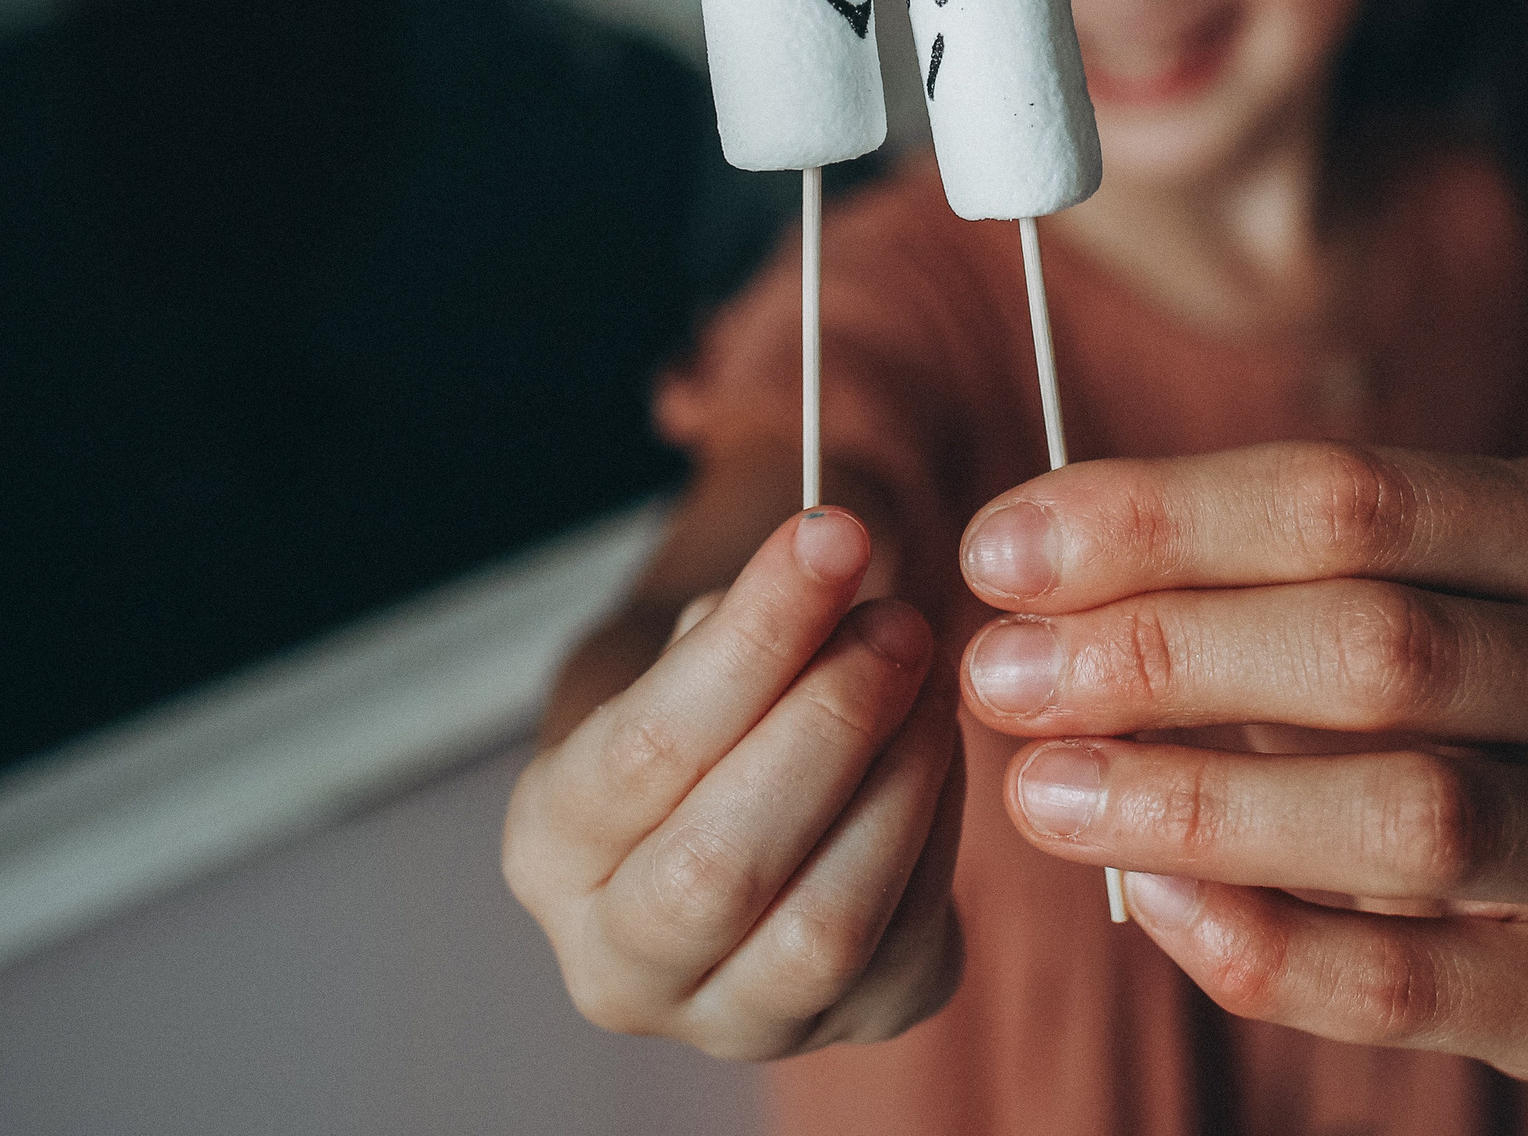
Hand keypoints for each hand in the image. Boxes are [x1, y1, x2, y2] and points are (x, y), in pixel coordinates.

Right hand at [503, 509, 964, 1058]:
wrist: (749, 804)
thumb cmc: (713, 711)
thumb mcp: (690, 654)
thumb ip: (739, 622)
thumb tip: (825, 568)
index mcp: (550, 850)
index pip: (645, 750)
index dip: (751, 640)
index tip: (832, 539)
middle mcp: (618, 963)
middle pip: (719, 869)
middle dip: (827, 725)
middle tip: (898, 621)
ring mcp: (736, 1017)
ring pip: (823, 926)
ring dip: (899, 779)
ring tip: (933, 671)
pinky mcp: (858, 1023)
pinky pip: (911, 934)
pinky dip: (943, 822)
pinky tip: (942, 736)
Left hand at [954, 444, 1527, 1079]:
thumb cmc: (1472, 693)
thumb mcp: (1406, 593)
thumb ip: (1253, 575)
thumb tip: (1026, 566)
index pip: (1357, 500)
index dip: (1162, 519)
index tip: (1001, 548)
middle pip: (1382, 648)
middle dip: (1162, 655)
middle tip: (1002, 675)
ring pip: (1408, 815)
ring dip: (1193, 801)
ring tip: (1044, 791)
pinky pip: (1410, 983)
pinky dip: (1262, 945)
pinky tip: (1153, 904)